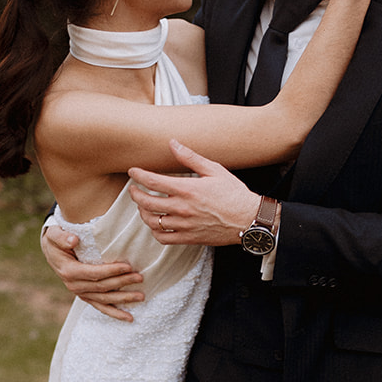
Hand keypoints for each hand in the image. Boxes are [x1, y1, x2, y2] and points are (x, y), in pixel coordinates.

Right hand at [41, 222, 144, 321]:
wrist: (52, 252)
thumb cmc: (56, 241)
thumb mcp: (54, 234)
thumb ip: (62, 237)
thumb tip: (74, 240)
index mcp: (69, 271)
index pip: (94, 273)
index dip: (111, 271)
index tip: (128, 266)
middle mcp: (74, 286)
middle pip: (102, 287)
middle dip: (122, 283)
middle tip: (140, 277)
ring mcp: (80, 293)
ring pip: (104, 299)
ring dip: (123, 299)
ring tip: (141, 296)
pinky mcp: (86, 296)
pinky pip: (101, 307)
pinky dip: (115, 313)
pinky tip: (129, 318)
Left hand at [129, 141, 258, 245]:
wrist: (248, 219)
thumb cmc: (234, 194)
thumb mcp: (214, 170)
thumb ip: (190, 157)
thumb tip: (173, 143)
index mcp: (187, 190)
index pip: (153, 182)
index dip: (138, 175)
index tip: (133, 171)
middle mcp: (182, 209)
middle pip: (146, 203)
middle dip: (135, 194)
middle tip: (133, 189)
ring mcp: (184, 225)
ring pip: (152, 222)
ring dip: (143, 213)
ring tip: (143, 206)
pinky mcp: (189, 238)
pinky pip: (164, 238)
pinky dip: (155, 231)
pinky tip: (156, 224)